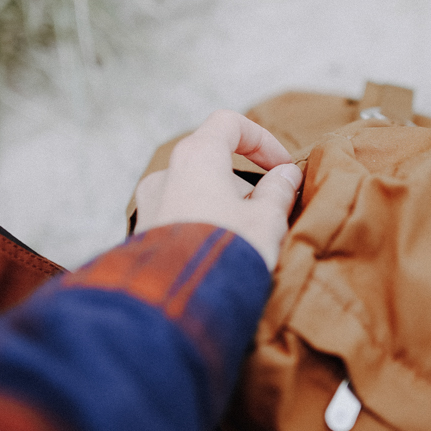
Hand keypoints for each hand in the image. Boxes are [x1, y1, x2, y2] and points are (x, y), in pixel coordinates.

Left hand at [134, 110, 302, 269]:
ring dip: (226, 209)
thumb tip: (286, 176)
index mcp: (196, 157)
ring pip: (197, 194)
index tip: (282, 168)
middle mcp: (166, 174)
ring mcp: (150, 205)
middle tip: (269, 218)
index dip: (262, 141)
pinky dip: (204, 228)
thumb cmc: (224, 254)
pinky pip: (181, 220)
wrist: (176, 305)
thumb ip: (279, 192)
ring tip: (246, 244)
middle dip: (246, 187)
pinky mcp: (144, 235)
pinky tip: (221, 258)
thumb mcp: (266, 221)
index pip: (230, 124)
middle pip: (213, 163)